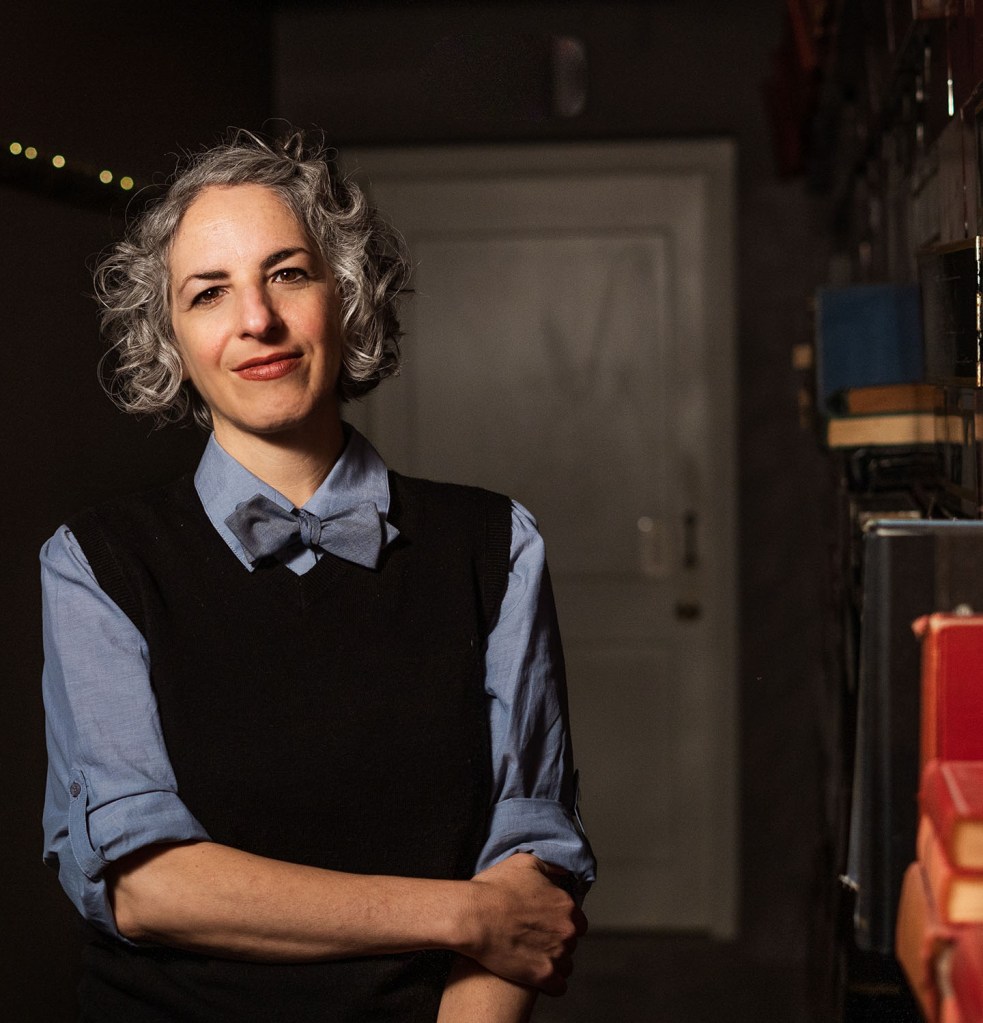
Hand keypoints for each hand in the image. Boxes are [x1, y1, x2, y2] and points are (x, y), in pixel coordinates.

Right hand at [462, 853, 586, 994]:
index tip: (545, 923)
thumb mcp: (524, 863)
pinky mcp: (543, 976)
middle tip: (533, 939)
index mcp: (565, 904)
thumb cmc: (493, 889)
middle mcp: (567, 930)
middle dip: (556, 942)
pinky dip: (549, 984)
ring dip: (553, 962)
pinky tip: (534, 975)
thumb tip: (561, 873)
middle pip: (570, 942)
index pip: (577, 920)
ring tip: (531, 957)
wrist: (472, 917)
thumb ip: (549, 868)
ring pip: (566, 965)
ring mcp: (557, 954)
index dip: (560, 922)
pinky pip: (559, 987)